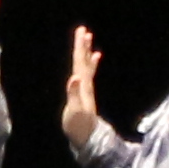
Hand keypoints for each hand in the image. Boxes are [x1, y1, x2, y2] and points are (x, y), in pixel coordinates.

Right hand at [59, 25, 103, 147]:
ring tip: (88, 39)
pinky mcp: (85, 93)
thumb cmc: (79, 125)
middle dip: (83, 45)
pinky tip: (95, 58)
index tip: (81, 32)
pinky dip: (91, 64)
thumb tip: (73, 77)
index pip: (80, 62)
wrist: (88, 137)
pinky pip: (88, 74)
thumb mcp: (75, 110)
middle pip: (84, 61)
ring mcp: (86, 88)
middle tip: (83, 30)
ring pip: (87, 66)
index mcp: (82, 85)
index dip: (80, 47)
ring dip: (87, 52)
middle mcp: (86, 84)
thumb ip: (74, 94)